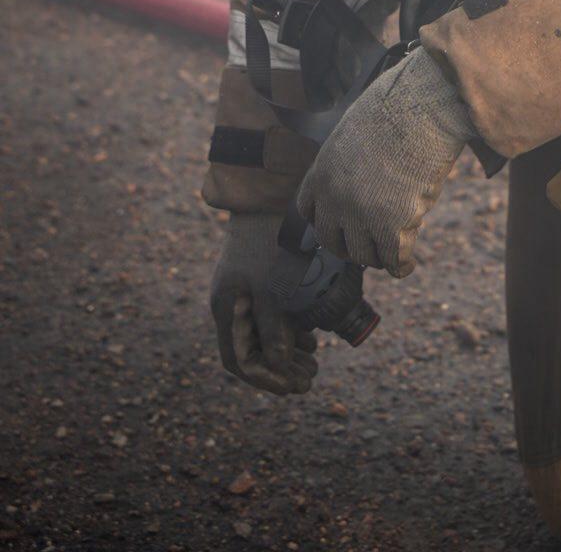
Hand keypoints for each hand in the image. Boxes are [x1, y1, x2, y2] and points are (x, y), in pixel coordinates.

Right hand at [210, 211, 317, 395]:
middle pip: (252, 350)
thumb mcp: (273, 287)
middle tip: (309, 379)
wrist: (271, 191)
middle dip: (280, 370)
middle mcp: (233, 303)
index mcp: (227, 307)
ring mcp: (246, 291)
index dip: (264, 379)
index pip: (238, 360)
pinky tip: (311, 336)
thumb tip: (278, 367)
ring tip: (314, 362)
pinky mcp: (262, 279)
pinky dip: (290, 330)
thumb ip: (273, 328)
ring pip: (264, 335)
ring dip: (287, 353)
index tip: (292, 388)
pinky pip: (272, 316)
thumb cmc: (271, 239)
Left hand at [296, 46, 473, 276]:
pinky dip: (400, 266)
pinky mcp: (392, 226)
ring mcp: (362, 215)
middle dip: (350, 247)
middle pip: (332, 241)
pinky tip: (407, 264)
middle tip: (366, 247)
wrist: (423, 105)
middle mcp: (335, 198)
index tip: (340, 225)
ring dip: (377, 257)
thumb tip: (365, 167)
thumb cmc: (398, 103)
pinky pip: (393, 259)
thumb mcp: (356, 127)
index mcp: (322, 170)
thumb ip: (351, 156)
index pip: (309, 211)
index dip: (327, 220)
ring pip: (363, 255)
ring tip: (391, 254)